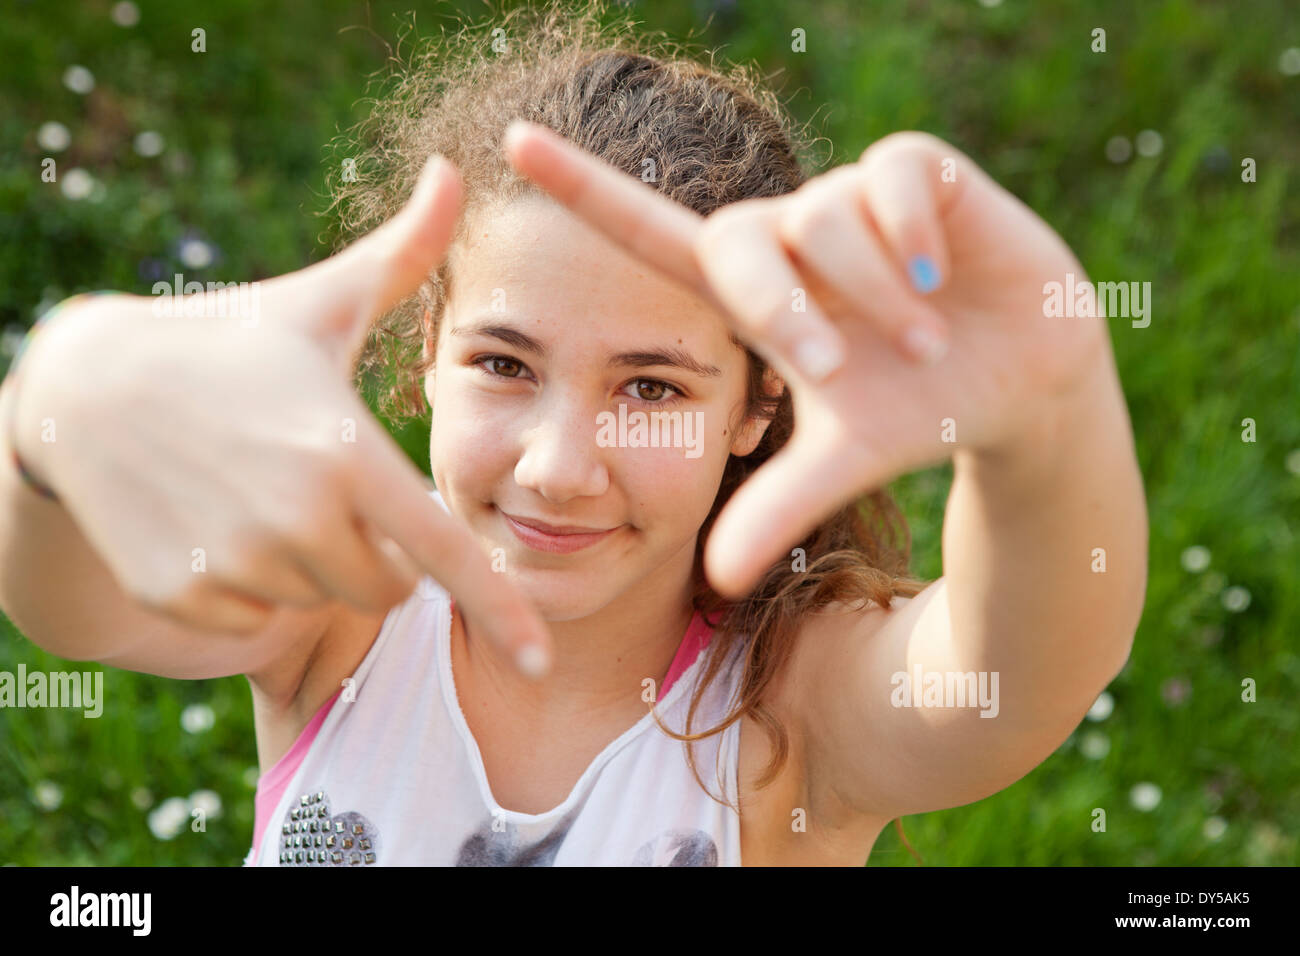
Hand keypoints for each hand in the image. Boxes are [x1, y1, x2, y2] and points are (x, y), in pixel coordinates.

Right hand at [15, 156, 552, 673]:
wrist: (88, 389)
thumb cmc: (234, 345)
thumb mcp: (321, 302)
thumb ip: (404, 253)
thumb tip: (459, 166)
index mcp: (345, 452)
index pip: (444, 548)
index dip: (501, 608)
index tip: (542, 660)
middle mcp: (295, 518)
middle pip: (389, 588)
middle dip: (381, 554)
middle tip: (335, 493)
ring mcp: (233, 563)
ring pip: (322, 601)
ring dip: (314, 563)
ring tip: (268, 494)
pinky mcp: (182, 594)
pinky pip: (258, 620)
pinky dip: (256, 585)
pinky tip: (225, 522)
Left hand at [504, 121, 1110, 596]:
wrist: (1021, 383)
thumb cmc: (919, 410)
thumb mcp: (843, 460)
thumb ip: (774, 505)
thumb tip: (711, 578)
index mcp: (752, 295)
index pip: (651, 229)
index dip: (584, 189)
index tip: (511, 143)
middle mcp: (789, 238)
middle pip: (739, 241)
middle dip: (786, 314)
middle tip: (839, 372)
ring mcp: (851, 201)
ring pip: (825, 218)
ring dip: (874, 296)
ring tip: (927, 342)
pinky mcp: (920, 173)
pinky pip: (892, 177)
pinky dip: (912, 232)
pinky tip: (941, 274)